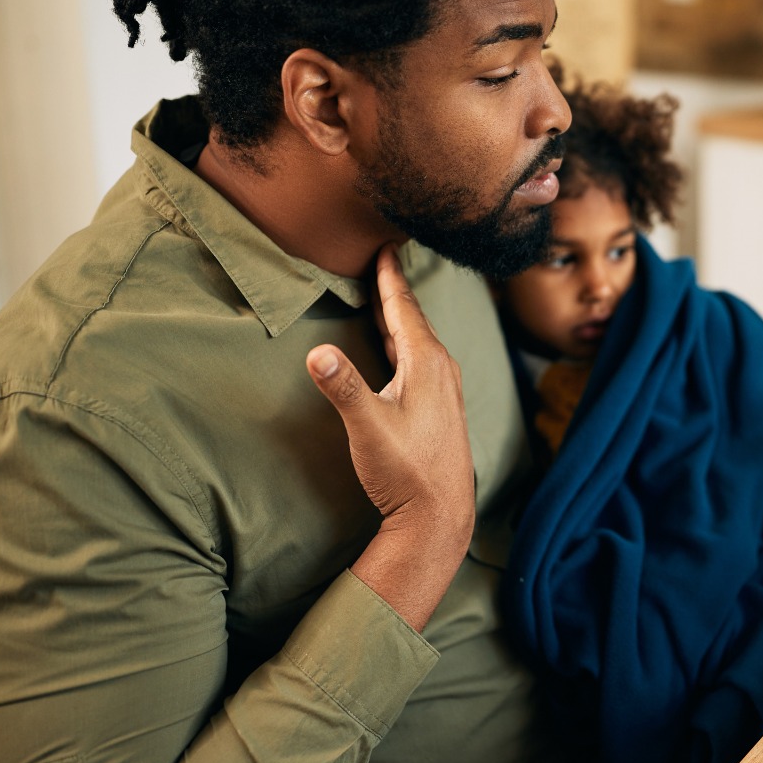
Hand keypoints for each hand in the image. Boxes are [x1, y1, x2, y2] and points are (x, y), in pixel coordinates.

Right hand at [306, 245, 475, 629]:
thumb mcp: (367, 428)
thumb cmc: (406, 472)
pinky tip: (400, 351)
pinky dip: (407, 342)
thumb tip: (317, 354)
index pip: (403, 308)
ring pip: (419, 341)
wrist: (441, 516)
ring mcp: (445, 390)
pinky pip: (423, 360)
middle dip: (394, 290)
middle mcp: (441, 370)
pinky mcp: (441, 410)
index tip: (385, 246)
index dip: (389, 277)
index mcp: (426, 363)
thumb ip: (344, 388)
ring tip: (385, 298)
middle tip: (383, 259)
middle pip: (412, 319)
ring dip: (401, 318)